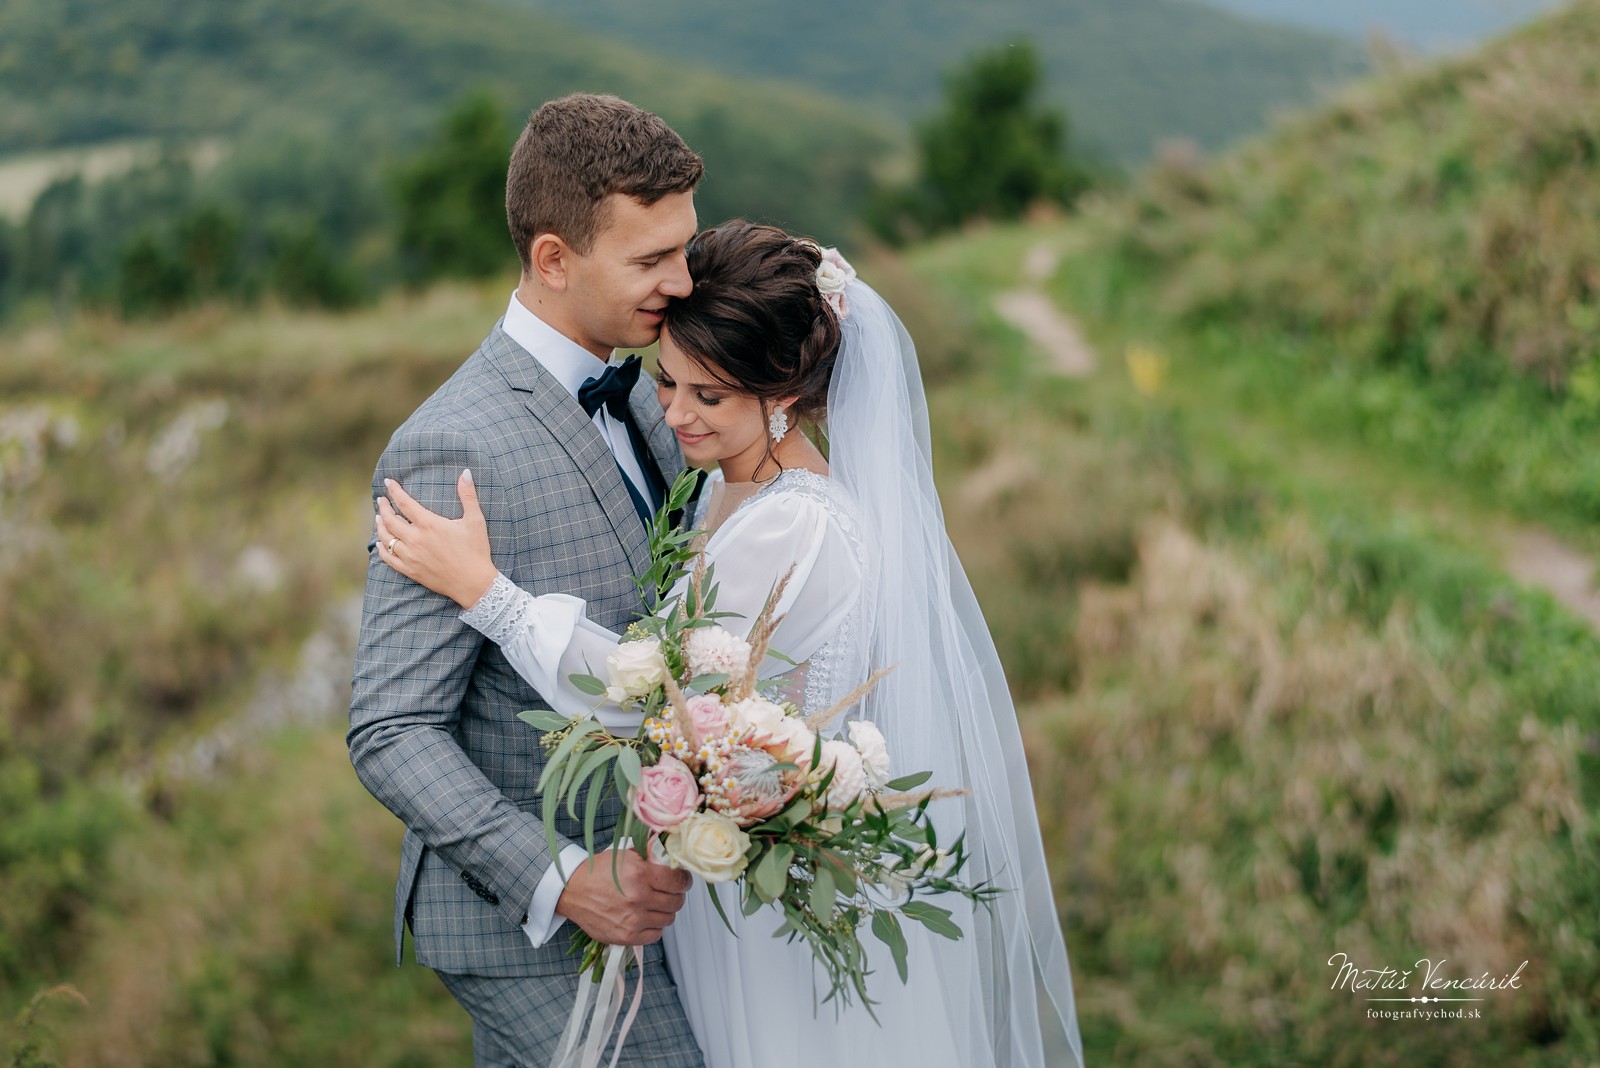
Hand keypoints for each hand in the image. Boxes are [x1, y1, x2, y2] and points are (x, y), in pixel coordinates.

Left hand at [374, 469, 499, 608]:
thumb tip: (465, 473)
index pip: (404, 503)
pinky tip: (380, 543)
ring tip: (379, 518)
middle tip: (381, 500)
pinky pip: (389, 559)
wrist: (474, 583)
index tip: (388, 482)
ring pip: (386, 538)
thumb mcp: (475, 520)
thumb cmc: (476, 551)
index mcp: (429, 524)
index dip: (394, 491)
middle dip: (383, 507)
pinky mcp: (411, 570)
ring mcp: (411, 556)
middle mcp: (416, 539)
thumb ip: (468, 495)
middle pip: (390, 520)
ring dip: (380, 526)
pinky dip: (382, 549)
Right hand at [556, 848, 692, 945]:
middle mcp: (638, 898)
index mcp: (639, 874)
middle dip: (676, 895)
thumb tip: (673, 848)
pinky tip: (646, 917)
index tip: (682, 879)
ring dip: (665, 911)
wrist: (573, 891)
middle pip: (677, 901)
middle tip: (668, 891)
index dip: (684, 879)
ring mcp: (633, 920)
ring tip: (654, 904)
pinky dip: (654, 926)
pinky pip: (656, 934)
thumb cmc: (599, 872)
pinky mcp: (626, 936)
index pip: (679, 880)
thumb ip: (651, 853)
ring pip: (669, 918)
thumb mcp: (626, 854)